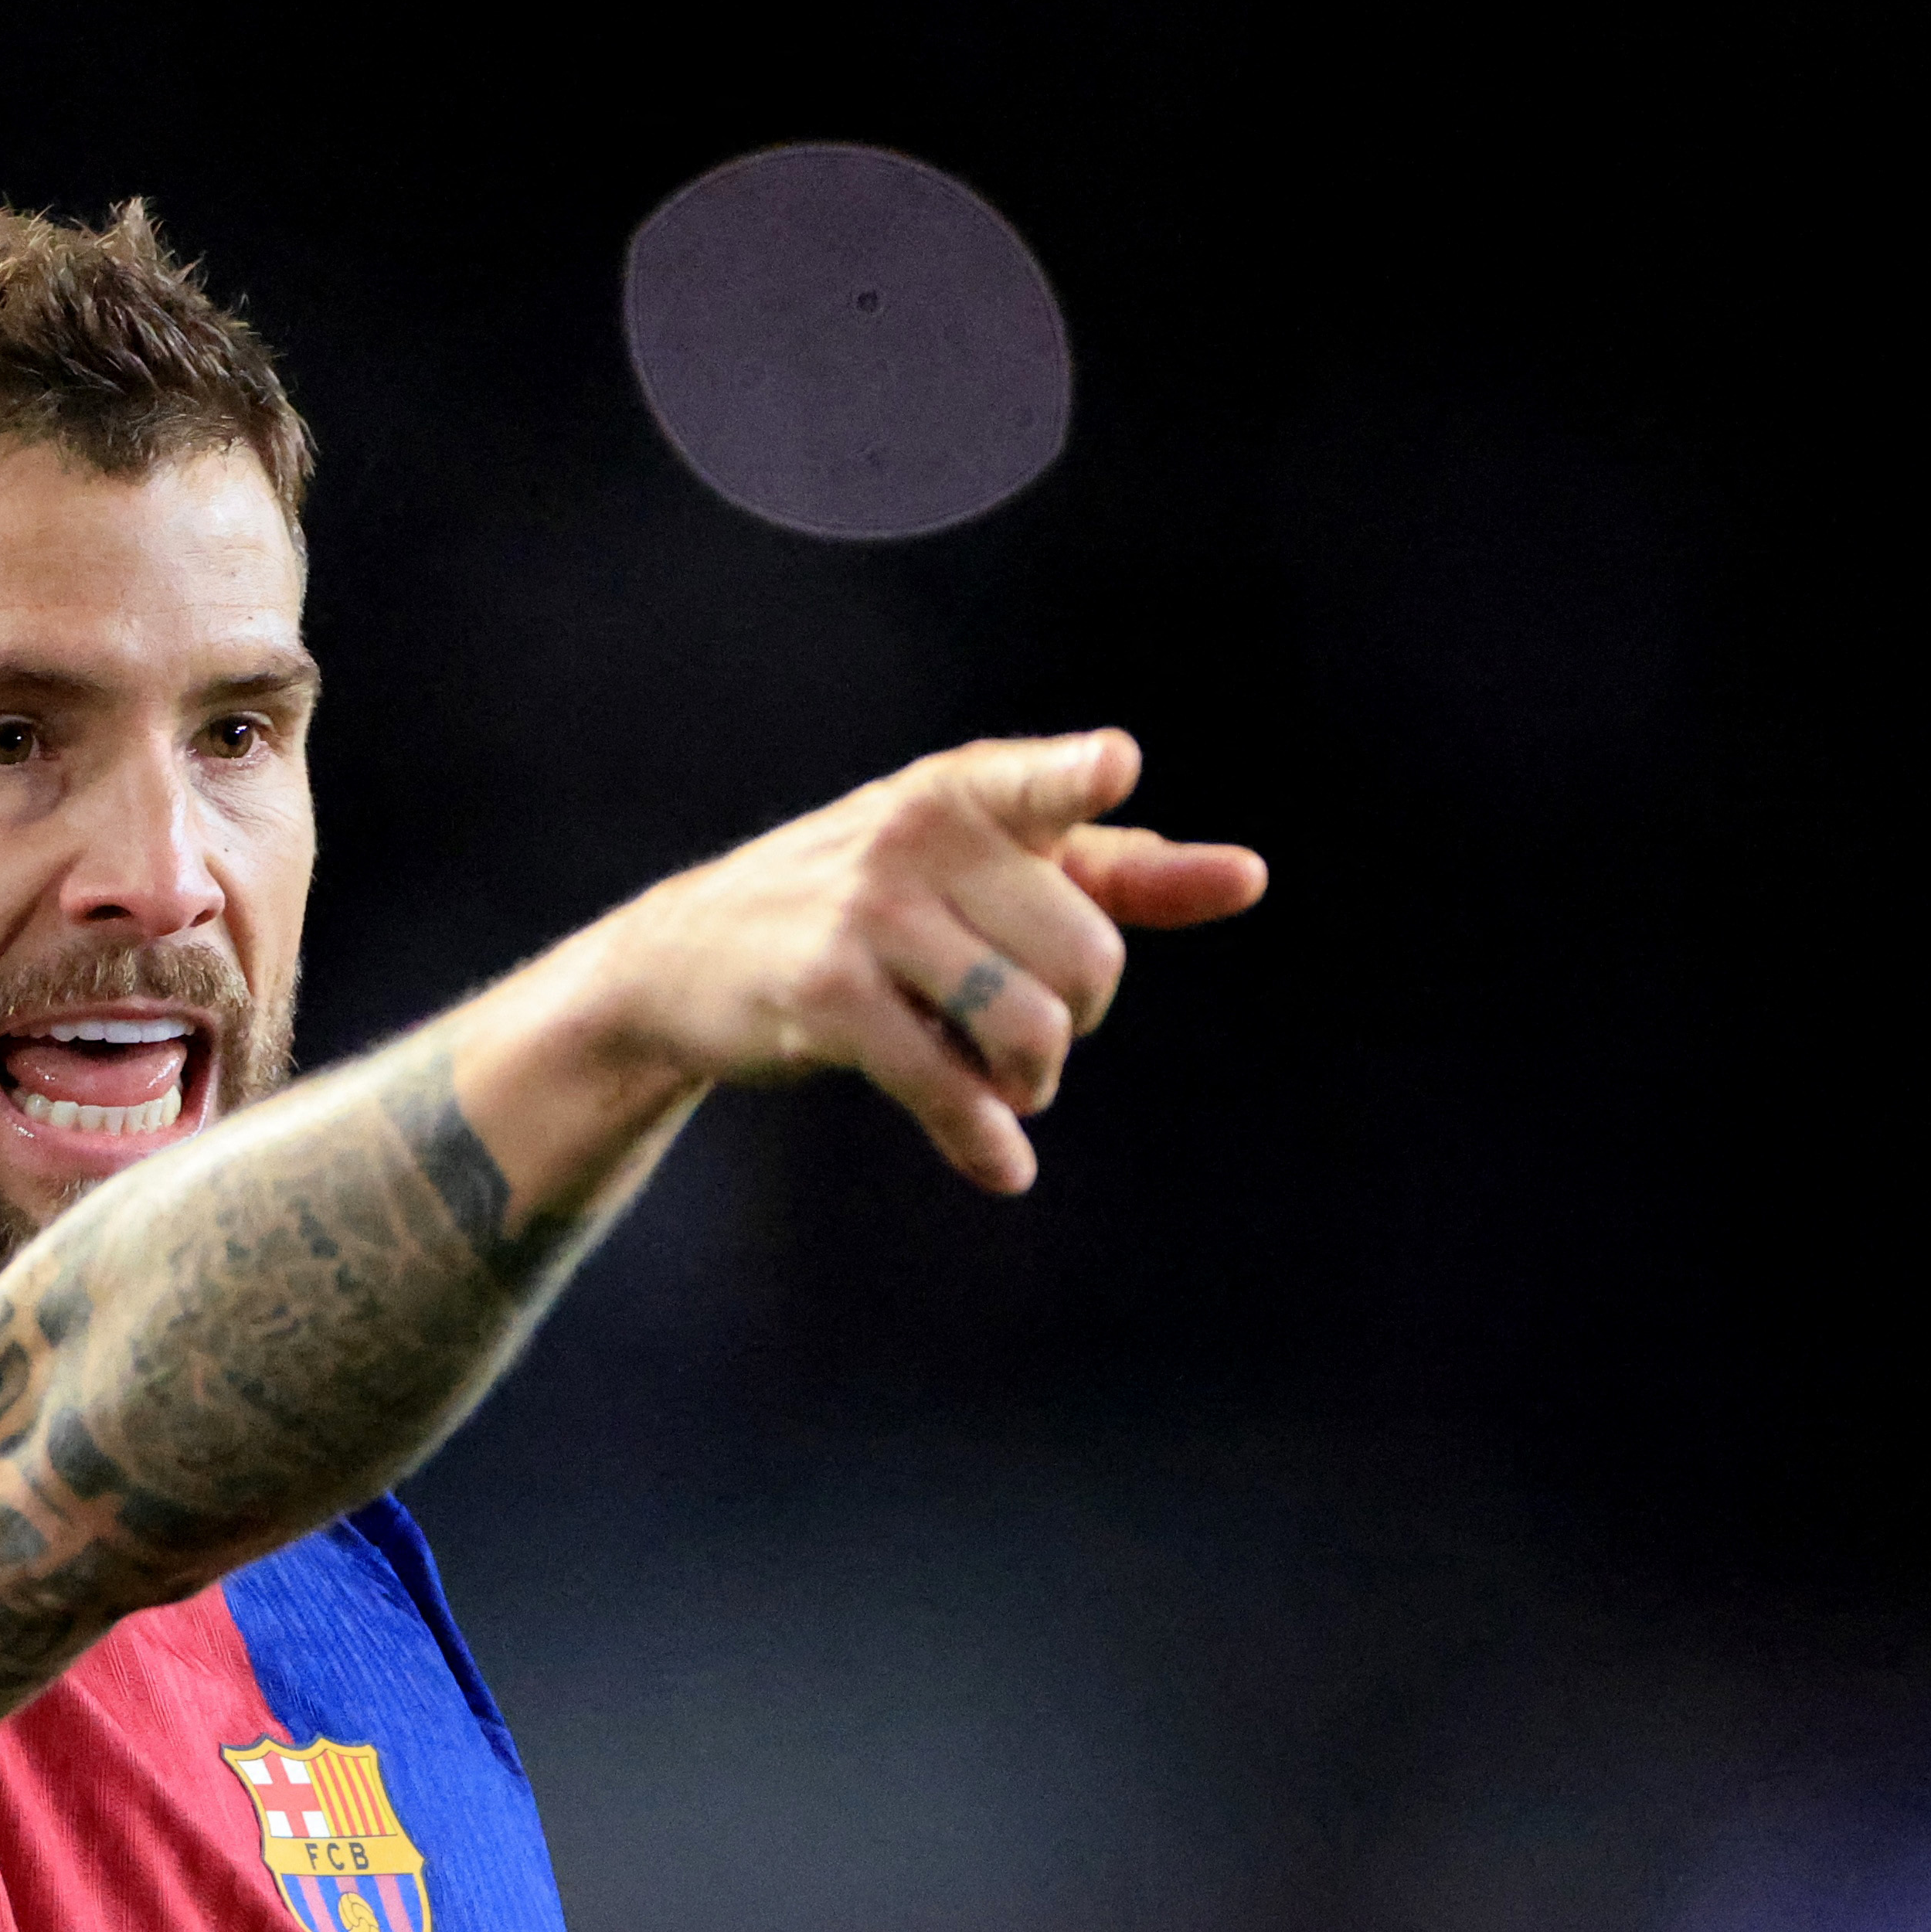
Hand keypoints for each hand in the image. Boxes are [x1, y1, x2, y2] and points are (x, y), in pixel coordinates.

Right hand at [543, 730, 1265, 1193]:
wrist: (681, 960)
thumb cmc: (864, 907)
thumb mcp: (977, 868)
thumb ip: (1113, 869)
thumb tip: (1249, 876)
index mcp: (965, 792)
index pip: (1037, 781)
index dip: (1078, 776)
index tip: (1113, 766)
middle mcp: (917, 835)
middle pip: (1085, 955)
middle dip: (1078, 1019)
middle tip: (1029, 1028)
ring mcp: (868, 914)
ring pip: (1028, 1025)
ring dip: (1030, 1080)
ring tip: (995, 1076)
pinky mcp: (830, 996)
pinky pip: (950, 1085)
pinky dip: (986, 1139)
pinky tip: (1000, 1165)